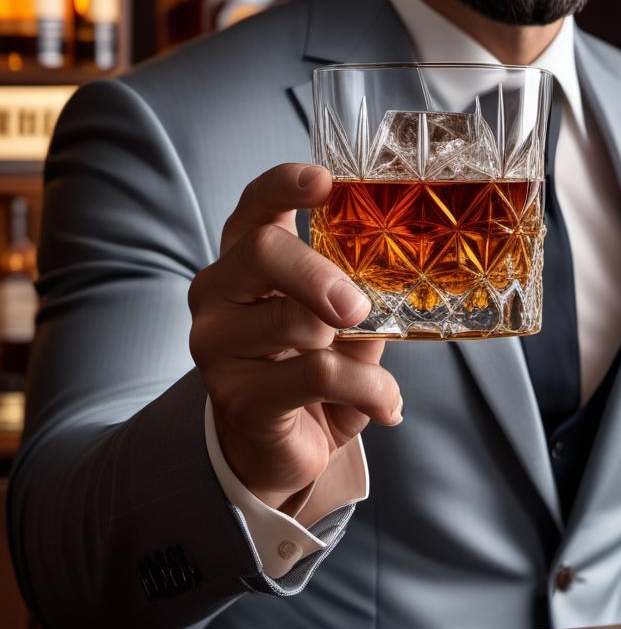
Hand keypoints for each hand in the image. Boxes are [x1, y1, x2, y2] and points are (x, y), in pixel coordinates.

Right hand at [188, 163, 400, 509]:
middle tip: (358, 308)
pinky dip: (366, 391)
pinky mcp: (235, 395)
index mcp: (248, 257)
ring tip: (373, 375)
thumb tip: (395, 278)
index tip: (324, 182)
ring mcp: (217, 343)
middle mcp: (219, 290)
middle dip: (320, 274)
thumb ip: (359, 292)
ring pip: (293, 321)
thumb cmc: (313, 364)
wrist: (283, 445)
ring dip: (356, 351)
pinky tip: (385, 407)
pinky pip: (314, 376)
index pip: (256, 205)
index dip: (285, 185)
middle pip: (262, 251)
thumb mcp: (343, 320)